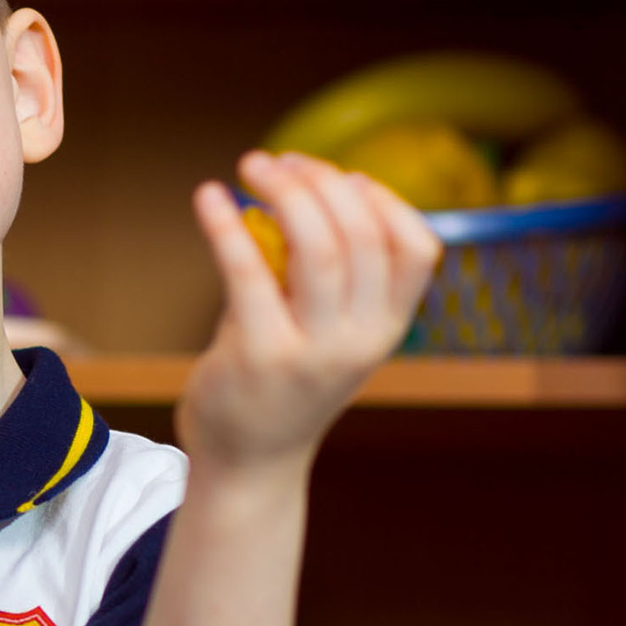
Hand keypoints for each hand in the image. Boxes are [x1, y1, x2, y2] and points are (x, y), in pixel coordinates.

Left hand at [182, 152, 438, 472]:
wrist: (248, 464)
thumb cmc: (281, 382)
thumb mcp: (323, 330)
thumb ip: (320, 271)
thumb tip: (296, 189)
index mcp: (387, 329)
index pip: (418, 248)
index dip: (384, 199)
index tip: (341, 175)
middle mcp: (361, 340)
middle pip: (361, 235)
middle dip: (321, 181)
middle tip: (277, 161)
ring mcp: (314, 351)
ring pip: (318, 247)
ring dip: (284, 192)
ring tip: (252, 165)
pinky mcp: (260, 356)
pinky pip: (247, 272)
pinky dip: (225, 225)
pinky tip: (207, 198)